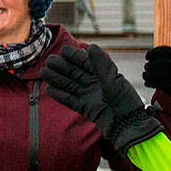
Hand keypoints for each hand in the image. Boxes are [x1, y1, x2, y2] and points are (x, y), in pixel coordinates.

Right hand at [44, 45, 162, 150]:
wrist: (127, 123)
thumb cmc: (124, 99)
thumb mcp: (113, 78)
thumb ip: (100, 63)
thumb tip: (90, 46)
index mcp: (103, 75)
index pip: (86, 63)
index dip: (75, 56)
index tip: (63, 50)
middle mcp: (95, 84)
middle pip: (75, 73)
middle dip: (62, 67)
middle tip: (49, 61)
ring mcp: (88, 96)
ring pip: (69, 85)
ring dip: (57, 79)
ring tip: (44, 72)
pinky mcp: (84, 108)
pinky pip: (69, 100)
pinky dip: (59, 95)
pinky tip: (49, 89)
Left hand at [143, 46, 170, 100]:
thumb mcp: (170, 64)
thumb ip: (161, 59)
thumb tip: (147, 64)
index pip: (167, 50)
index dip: (154, 52)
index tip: (146, 57)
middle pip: (162, 62)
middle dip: (151, 64)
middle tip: (145, 67)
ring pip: (161, 74)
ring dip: (149, 75)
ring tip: (144, 75)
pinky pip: (161, 83)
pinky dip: (151, 83)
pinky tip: (146, 83)